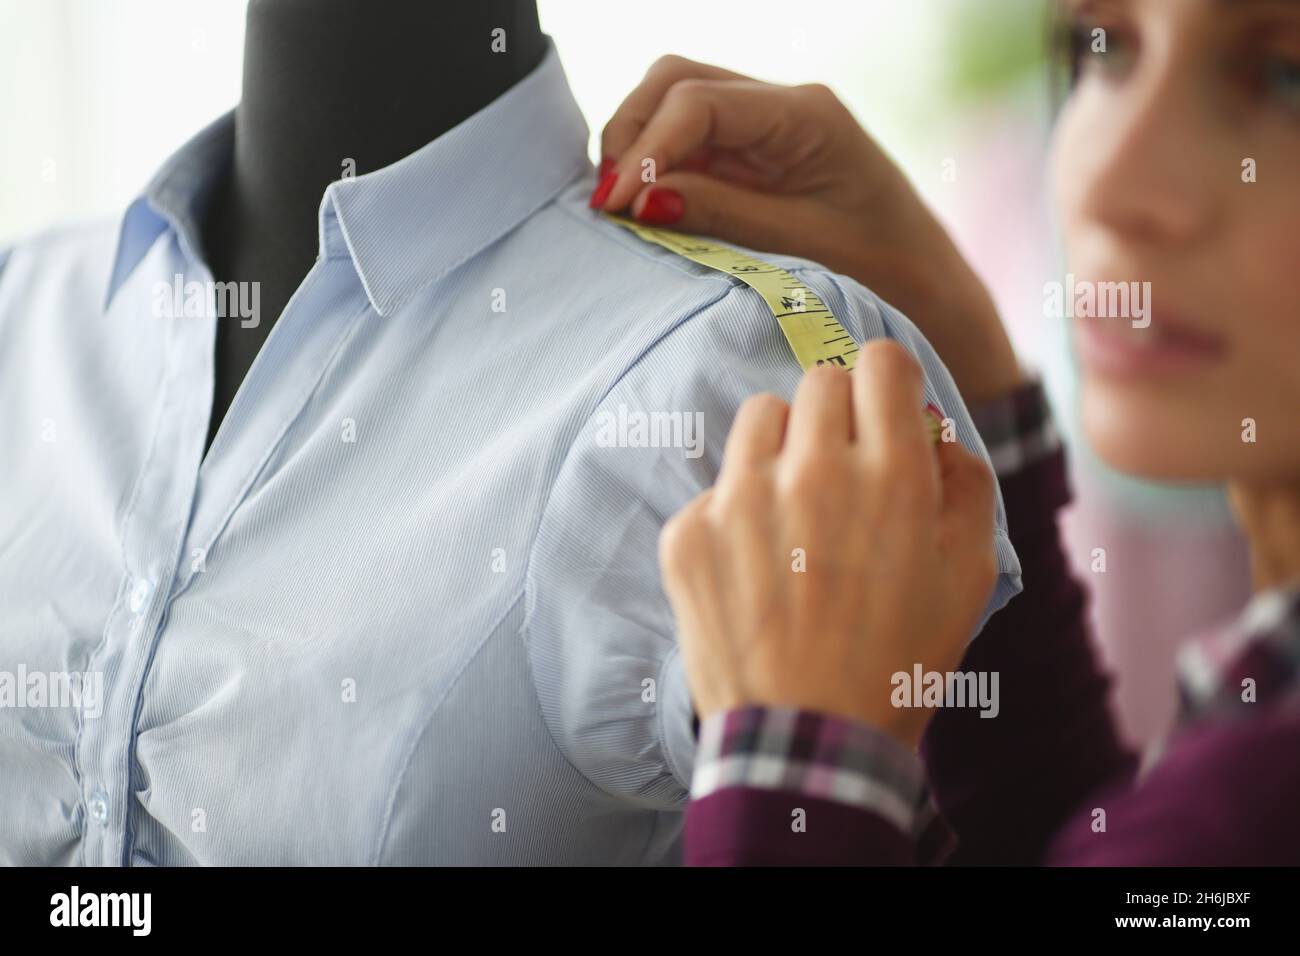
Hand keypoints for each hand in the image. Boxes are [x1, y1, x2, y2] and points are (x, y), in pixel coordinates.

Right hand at [594, 55, 1021, 403]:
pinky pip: (689, 140)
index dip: (646, 149)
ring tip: (619, 206)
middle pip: (677, 80)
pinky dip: (656, 165)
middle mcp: (784, 105)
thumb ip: (720, 216)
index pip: (699, 101)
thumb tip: (639, 199)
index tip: (616, 205)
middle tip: (608, 202)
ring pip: (674, 101)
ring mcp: (767, 125)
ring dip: (637, 145)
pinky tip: (641, 205)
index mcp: (807, 115)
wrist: (928, 288)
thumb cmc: (884, 271)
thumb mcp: (799, 250)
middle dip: (631, 133)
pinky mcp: (754, 153)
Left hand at [658, 342, 998, 748]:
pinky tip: (756, 566)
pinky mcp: (690, 533)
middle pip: (820, 382)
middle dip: (840, 415)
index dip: (889, 383)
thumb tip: (930, 432)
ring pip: (761, 417)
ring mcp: (740, 500)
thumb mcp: (970, 574)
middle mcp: (811, 471)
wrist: (809, 741)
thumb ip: (963, 481)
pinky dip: (738, 511)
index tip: (885, 411)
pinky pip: (718, 485)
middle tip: (845, 470)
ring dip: (783, 447)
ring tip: (795, 509)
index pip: (880, 362)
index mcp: (889, 474)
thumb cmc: (900, 660)